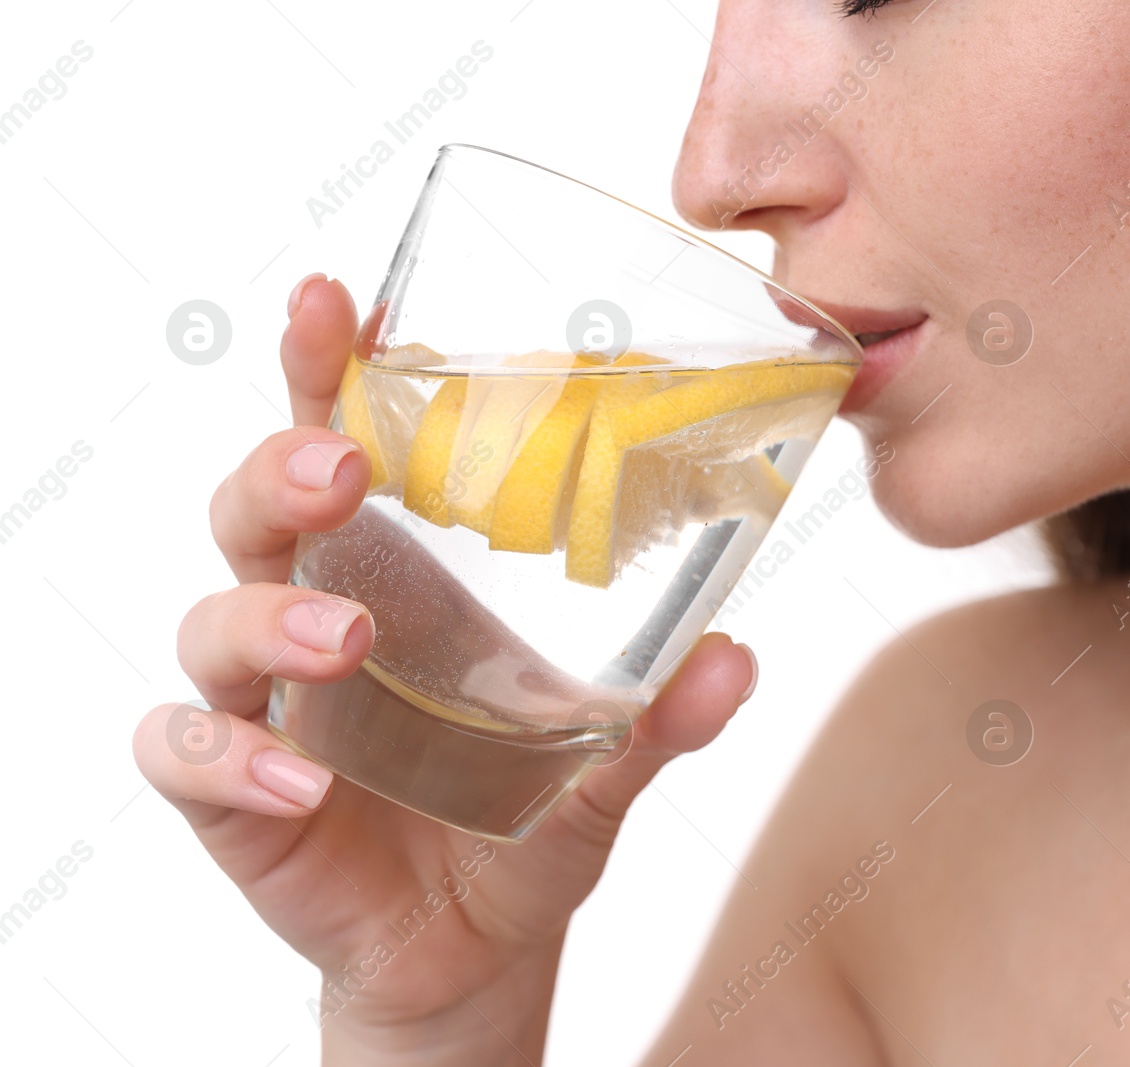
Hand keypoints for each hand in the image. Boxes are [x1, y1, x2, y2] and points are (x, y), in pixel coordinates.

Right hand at [132, 274, 758, 1062]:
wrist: (474, 947)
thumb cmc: (524, 818)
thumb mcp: (602, 764)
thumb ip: (661, 717)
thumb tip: (735, 658)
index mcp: (403, 573)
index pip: (347, 442)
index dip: (331, 368)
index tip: (340, 301)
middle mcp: (320, 614)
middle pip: (259, 504)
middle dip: (283, 464)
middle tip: (342, 469)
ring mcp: (267, 702)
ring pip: (217, 619)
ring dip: (270, 620)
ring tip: (353, 645)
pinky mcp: (236, 793)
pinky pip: (189, 756)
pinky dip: (231, 760)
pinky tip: (303, 782)